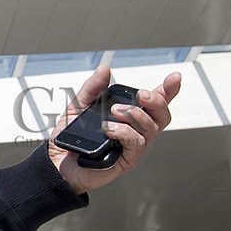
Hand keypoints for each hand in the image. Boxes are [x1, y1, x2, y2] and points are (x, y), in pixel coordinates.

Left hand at [44, 64, 181, 194]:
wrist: (55, 161)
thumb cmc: (72, 136)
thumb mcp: (79, 107)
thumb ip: (92, 89)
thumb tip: (105, 69)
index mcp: (128, 117)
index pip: (154, 103)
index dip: (168, 91)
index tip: (175, 77)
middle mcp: (136, 131)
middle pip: (162, 116)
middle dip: (157, 101)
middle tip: (141, 94)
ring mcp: (133, 147)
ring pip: (151, 129)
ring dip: (136, 115)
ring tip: (115, 111)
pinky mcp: (126, 161)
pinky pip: (136, 144)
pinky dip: (124, 132)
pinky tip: (109, 128)